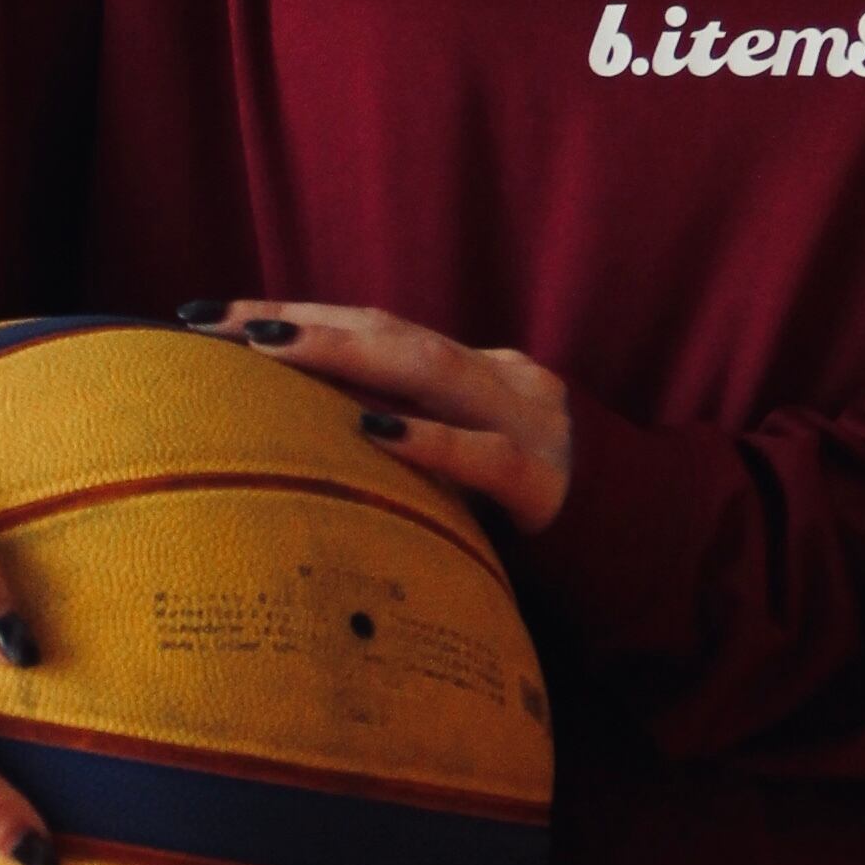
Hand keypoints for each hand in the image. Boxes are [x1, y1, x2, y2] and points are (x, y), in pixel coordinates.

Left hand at [194, 301, 575, 540]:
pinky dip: (425, 438)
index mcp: (482, 372)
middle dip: (299, 322)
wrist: (654, 549)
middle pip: (389, 332)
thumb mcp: (474, 468)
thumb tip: (307, 442)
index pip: (376, 327)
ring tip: (267, 346)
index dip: (298, 314)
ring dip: (342, 354)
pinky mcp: (546, 483)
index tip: (210, 315)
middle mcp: (504, 381)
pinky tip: (369, 428)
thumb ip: (417, 442)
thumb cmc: (541, 521)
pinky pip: (483, 455)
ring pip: (430, 370)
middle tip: (212, 322)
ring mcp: (530, 424)